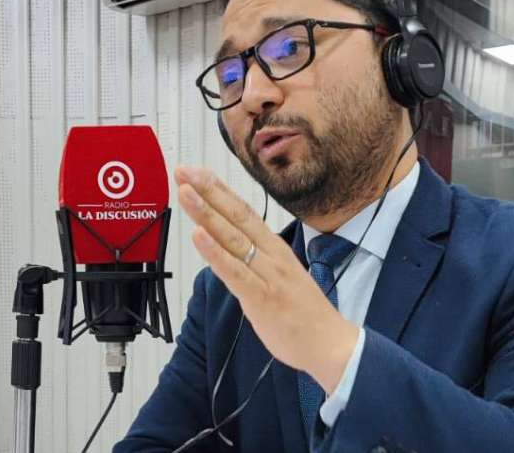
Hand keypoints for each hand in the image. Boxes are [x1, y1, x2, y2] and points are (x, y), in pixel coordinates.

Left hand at [174, 166, 358, 393]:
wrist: (329, 343)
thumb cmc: (303, 313)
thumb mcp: (279, 276)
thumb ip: (255, 260)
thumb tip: (230, 248)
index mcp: (275, 248)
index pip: (243, 211)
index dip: (218, 190)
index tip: (196, 172)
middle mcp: (271, 254)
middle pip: (235, 216)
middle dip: (207, 191)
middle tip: (184, 170)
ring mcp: (267, 274)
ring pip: (231, 238)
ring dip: (206, 213)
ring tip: (185, 192)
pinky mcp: (261, 297)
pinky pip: (234, 271)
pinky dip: (215, 253)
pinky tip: (198, 236)